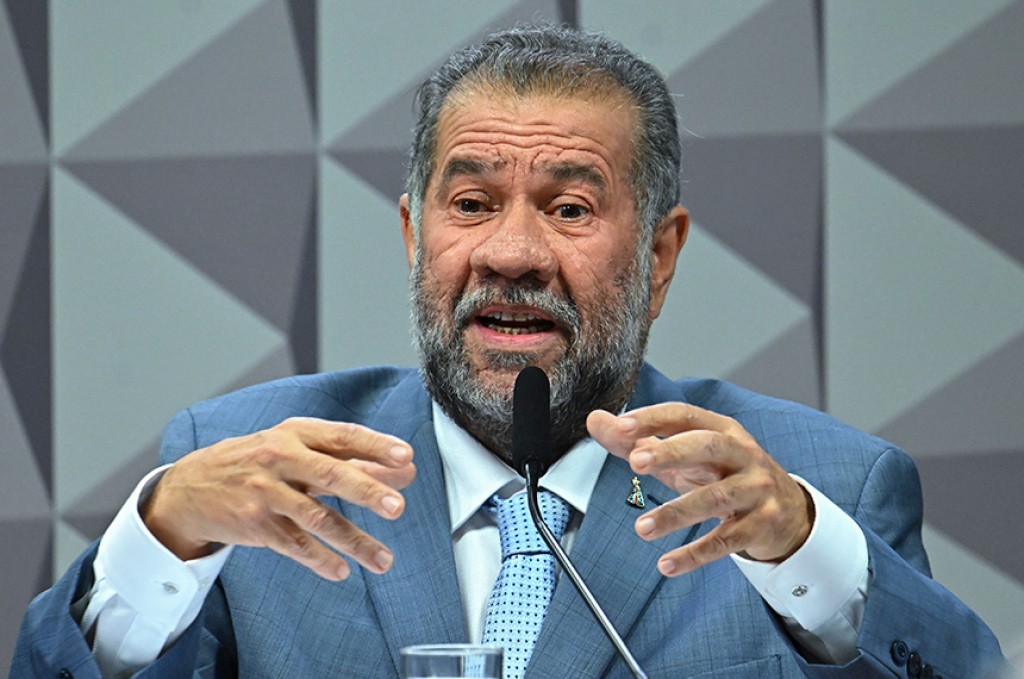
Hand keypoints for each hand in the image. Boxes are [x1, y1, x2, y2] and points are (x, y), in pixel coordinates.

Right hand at [142, 417, 415, 580]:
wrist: (191, 487)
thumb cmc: (257, 463)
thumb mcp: (297, 450)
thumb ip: (348, 459)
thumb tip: (404, 470)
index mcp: (296, 433)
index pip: (343, 436)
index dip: (376, 446)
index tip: (406, 458)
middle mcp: (280, 457)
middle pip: (331, 474)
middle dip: (367, 492)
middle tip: (398, 507)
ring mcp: (265, 491)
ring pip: (317, 518)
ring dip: (354, 541)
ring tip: (383, 560)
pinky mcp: (254, 524)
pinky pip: (294, 544)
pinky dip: (319, 560)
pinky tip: (340, 571)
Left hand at [587, 404, 812, 576]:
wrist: (788, 511)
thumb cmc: (726, 475)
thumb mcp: (684, 455)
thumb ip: (638, 440)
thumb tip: (597, 421)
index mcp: (721, 429)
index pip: (684, 415)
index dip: (653, 419)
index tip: (621, 426)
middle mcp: (742, 454)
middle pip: (708, 446)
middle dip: (671, 452)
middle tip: (635, 462)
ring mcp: (756, 489)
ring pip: (716, 498)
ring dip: (676, 513)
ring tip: (642, 528)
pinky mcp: (762, 524)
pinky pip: (727, 540)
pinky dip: (696, 553)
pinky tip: (668, 563)